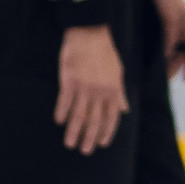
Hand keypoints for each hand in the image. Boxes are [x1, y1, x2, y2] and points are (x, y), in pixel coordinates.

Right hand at [55, 23, 127, 153]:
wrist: (90, 32)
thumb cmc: (104, 52)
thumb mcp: (118, 72)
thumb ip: (120, 93)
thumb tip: (125, 110)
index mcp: (113, 90)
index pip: (112, 118)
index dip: (107, 133)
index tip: (102, 145)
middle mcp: (100, 91)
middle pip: (95, 120)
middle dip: (90, 138)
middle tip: (85, 151)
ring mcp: (84, 87)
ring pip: (79, 115)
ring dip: (74, 131)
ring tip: (69, 144)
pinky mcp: (69, 80)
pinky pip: (64, 101)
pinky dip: (62, 113)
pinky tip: (59, 122)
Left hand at [154, 0, 184, 81]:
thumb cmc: (168, 0)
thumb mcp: (170, 21)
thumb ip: (169, 39)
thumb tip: (165, 57)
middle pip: (182, 56)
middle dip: (175, 67)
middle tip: (165, 79)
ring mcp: (174, 33)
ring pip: (172, 53)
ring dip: (166, 62)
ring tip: (157, 73)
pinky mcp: (164, 31)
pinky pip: (163, 46)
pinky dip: (159, 54)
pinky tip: (153, 60)